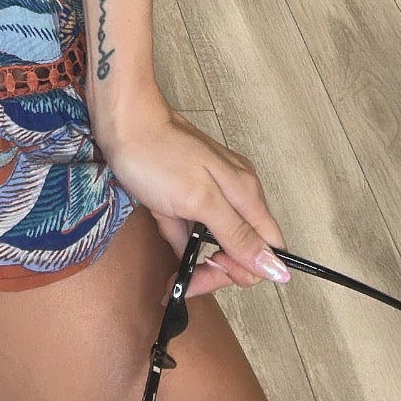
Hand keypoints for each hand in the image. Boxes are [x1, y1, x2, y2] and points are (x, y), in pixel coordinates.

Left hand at [97, 92, 290, 296]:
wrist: (121, 121)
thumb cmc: (158, 155)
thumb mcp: (200, 199)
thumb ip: (239, 234)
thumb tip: (279, 270)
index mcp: (246, 196)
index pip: (266, 250)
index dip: (244, 269)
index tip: (212, 269)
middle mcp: (235, 196)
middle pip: (241, 250)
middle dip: (216, 272)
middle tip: (184, 280)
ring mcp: (209, 195)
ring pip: (215, 243)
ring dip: (195, 265)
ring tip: (169, 278)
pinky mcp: (185, 196)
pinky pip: (190, 230)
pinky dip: (179, 243)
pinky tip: (163, 252)